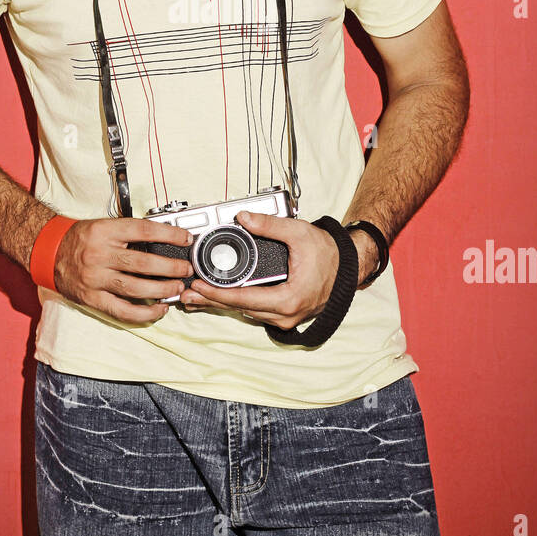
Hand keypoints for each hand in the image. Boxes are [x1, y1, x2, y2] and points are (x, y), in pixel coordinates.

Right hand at [52, 217, 193, 323]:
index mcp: (105, 231)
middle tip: (186, 269)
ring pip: (136, 288)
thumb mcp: (104, 225)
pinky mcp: (92, 298)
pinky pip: (122, 310)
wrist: (49, 252)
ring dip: (162, 290)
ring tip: (177, 288)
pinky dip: (144, 313)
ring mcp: (95, 279)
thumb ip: (129, 233)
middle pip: (143, 263)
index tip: (185, 238)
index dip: (169, 235)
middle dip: (171, 267)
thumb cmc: (81, 239)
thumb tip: (165, 240)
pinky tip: (159, 310)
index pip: (144, 230)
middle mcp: (99, 254)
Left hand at [178, 211, 341, 332]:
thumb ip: (269, 225)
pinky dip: (236, 304)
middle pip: (240, 310)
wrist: (350, 267)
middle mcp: (286, 315)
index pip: (243, 299)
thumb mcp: (299, 233)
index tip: (198, 286)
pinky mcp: (285, 314)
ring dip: (222, 304)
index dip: (217, 293)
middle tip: (186, 294)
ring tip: (196, 297)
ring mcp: (286, 318)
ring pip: (246, 313)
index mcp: (288, 299)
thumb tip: (244, 217)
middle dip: (211, 301)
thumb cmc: (329, 254)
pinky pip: (255, 311)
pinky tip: (220, 299)